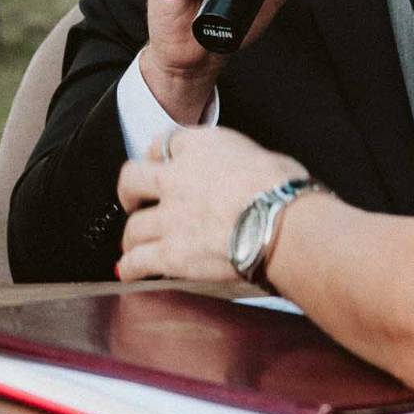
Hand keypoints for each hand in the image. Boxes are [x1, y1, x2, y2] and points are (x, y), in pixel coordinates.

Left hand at [115, 127, 308, 281]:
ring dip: (132, 236)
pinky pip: (138, 261)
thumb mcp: (262, 157)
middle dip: (130, 192)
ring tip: (134, 244)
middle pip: (131, 178)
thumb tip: (243, 179)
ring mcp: (170, 217)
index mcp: (201, 147)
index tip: (159, 164)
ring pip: (132, 226)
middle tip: (134, 201)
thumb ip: (237, 165)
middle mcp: (177, 178)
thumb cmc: (285, 192)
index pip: (165, 142)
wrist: (284, 224)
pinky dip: (131, 267)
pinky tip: (128, 271)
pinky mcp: (172, 253)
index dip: (158, 156)